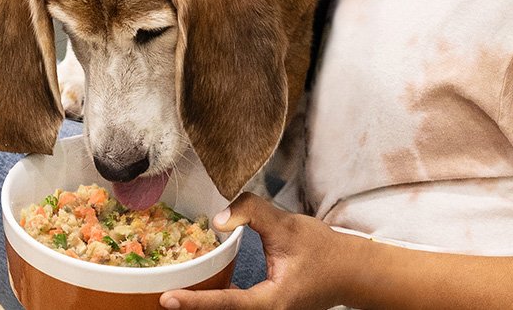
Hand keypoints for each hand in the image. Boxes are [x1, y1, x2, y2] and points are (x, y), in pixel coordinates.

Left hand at [159, 193, 349, 309]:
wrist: (350, 270)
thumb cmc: (323, 250)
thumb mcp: (286, 224)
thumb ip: (252, 213)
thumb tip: (218, 221)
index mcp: (273, 302)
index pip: (227, 303)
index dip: (195, 302)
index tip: (168, 299)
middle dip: (193, 307)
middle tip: (162, 297)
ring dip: (204, 304)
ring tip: (174, 297)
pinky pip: (236, 307)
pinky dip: (217, 301)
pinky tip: (200, 292)